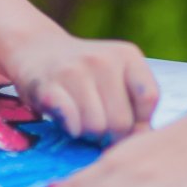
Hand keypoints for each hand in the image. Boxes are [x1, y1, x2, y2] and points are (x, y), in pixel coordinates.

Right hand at [2, 33, 159, 139]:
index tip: (125, 119)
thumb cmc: (86, 73)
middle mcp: (103, 59)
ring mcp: (74, 71)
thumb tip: (143, 137)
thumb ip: (136, 105)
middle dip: (111, 134)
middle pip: (122, 122)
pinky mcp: (48, 87)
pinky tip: (67, 119)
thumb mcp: (117, 77)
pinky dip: (71, 130)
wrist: (37, 49)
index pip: (149, 98)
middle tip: (97, 123)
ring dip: (89, 134)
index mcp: (127, 55)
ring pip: (96, 129)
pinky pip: (72, 125)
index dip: (139, 119)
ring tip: (82, 119)